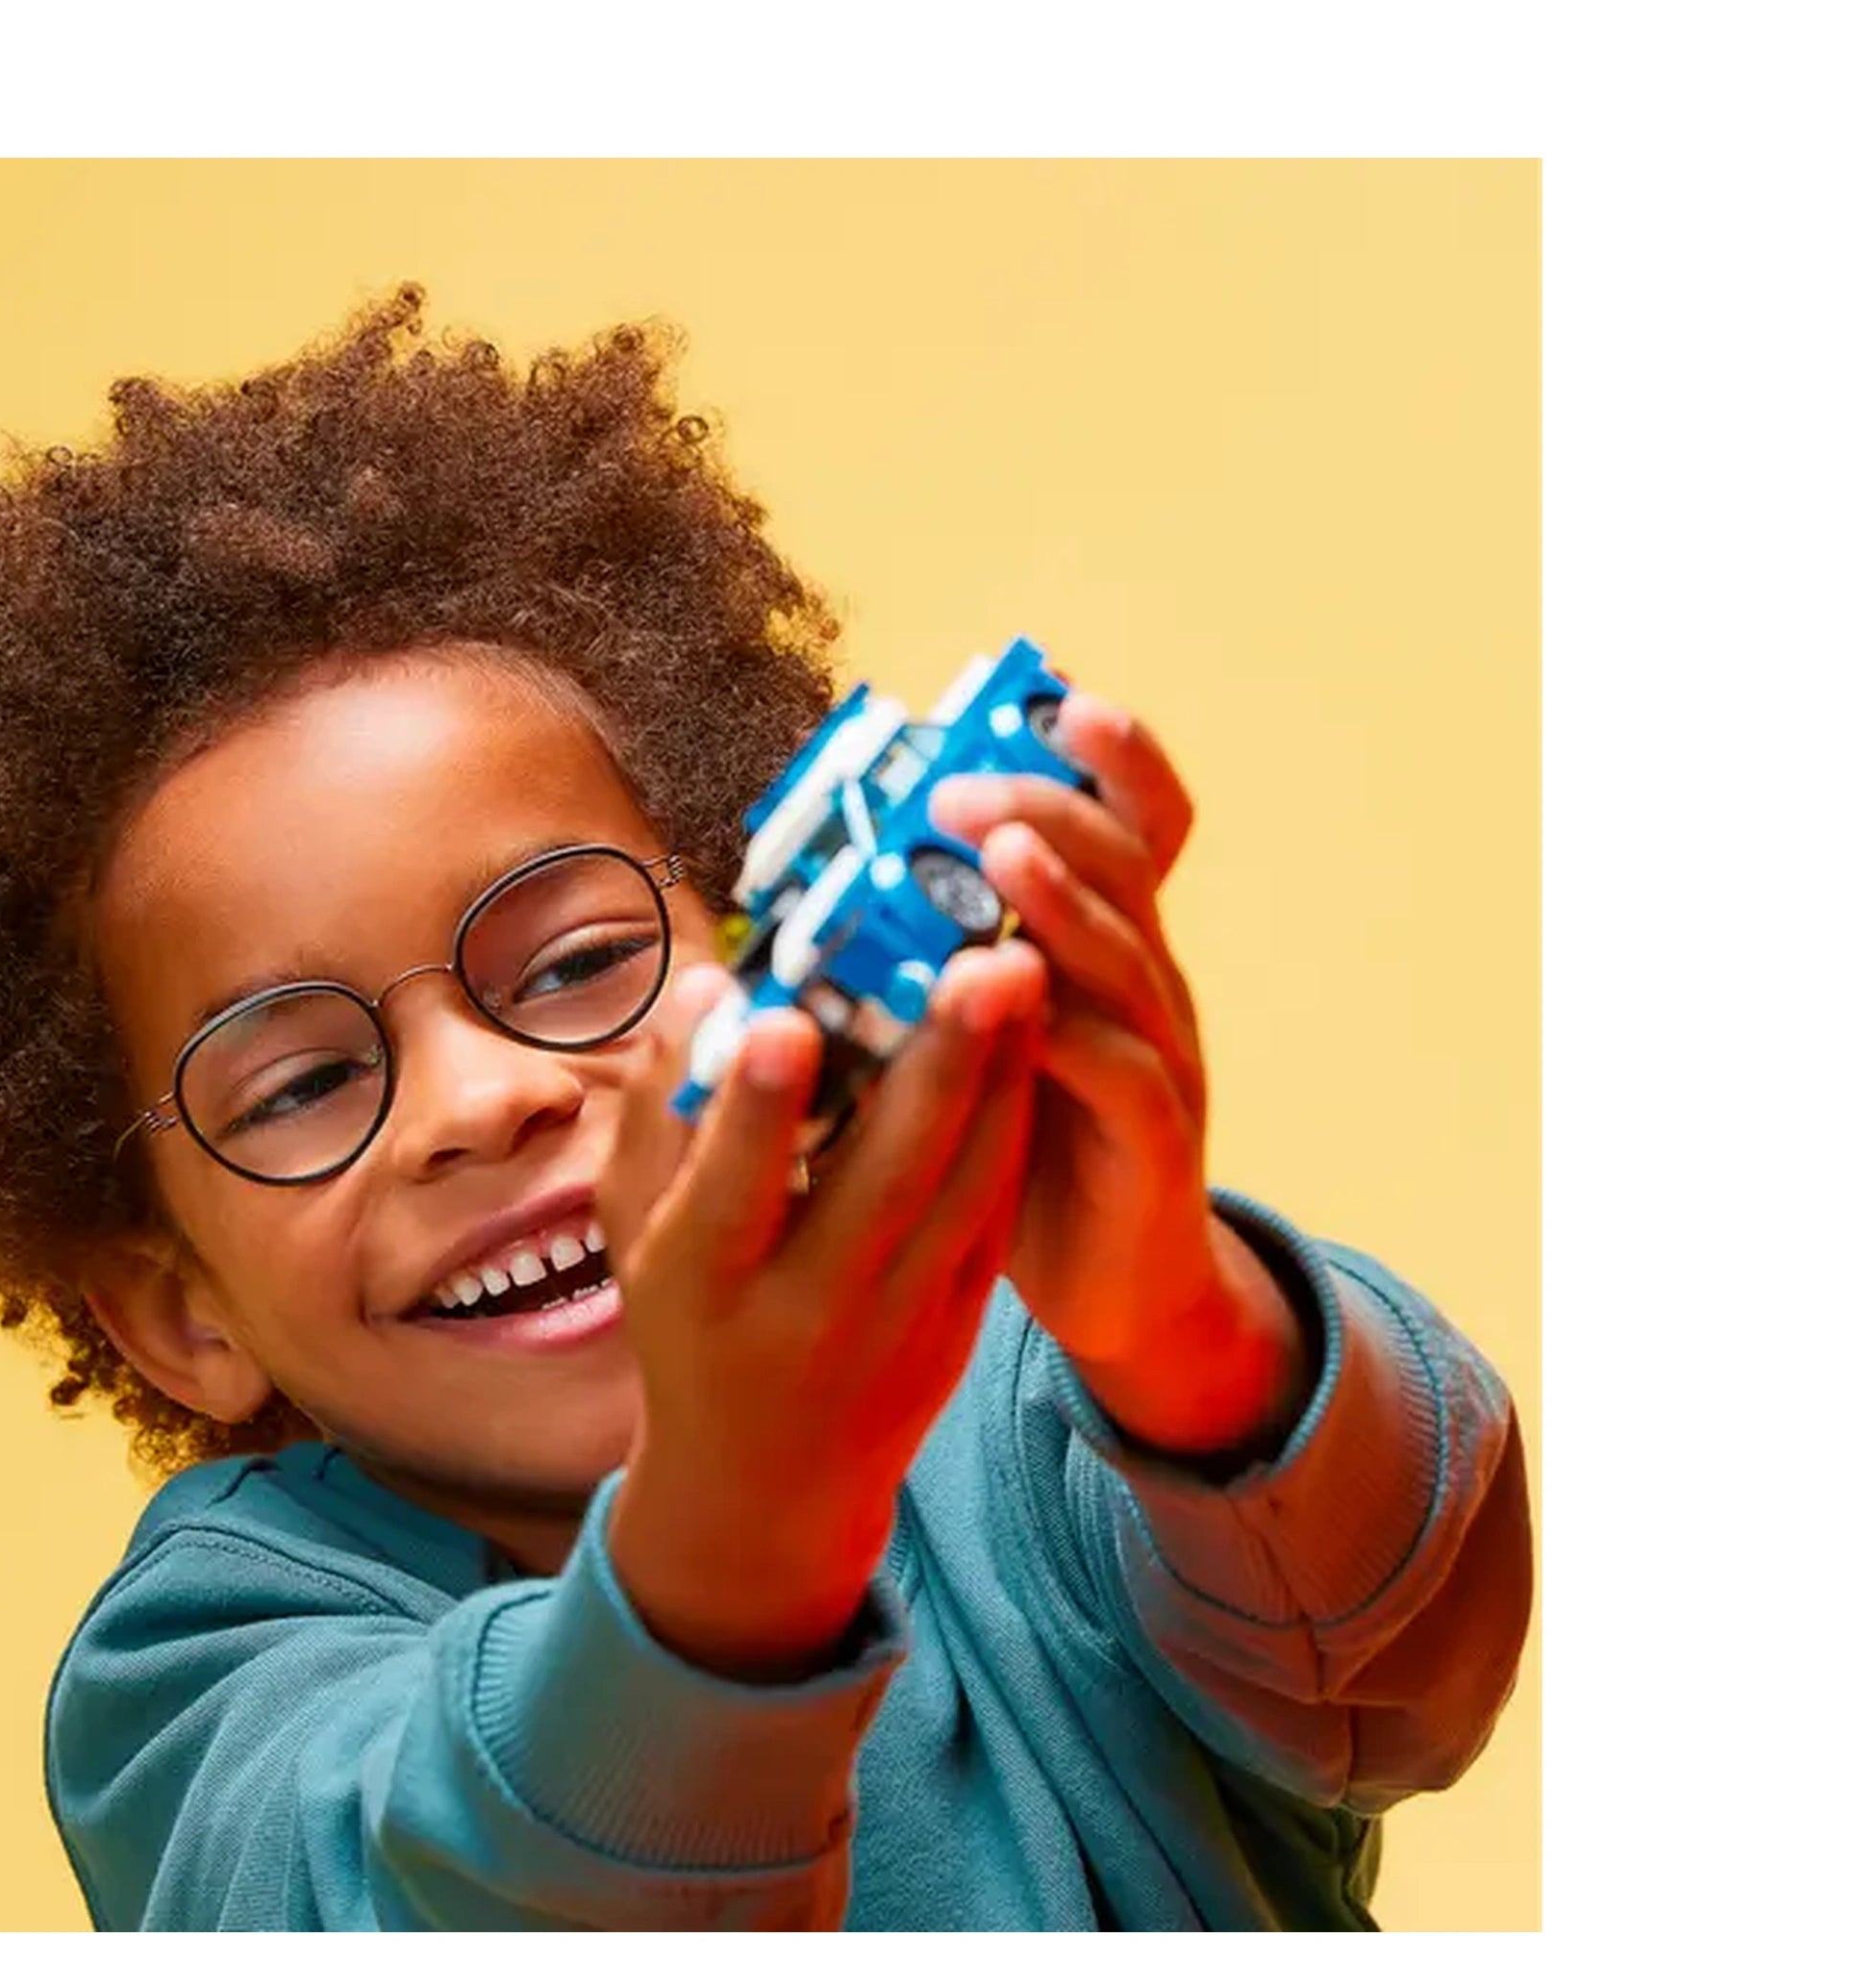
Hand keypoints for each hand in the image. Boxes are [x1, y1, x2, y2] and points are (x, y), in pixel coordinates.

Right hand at [597, 948, 1044, 1679]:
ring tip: (1026, 970)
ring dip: (1001, 1078)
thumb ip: (662, 1110)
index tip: (787, 1019)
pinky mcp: (959, 1324)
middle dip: (938, 1063)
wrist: (767, 1487)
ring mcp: (896, 1321)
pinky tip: (1032, 1043)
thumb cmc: (686, 1320)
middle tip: (984, 959)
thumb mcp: (635, 1229)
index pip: (733, 1190)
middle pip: (884, 1179)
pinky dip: (1013, 1127)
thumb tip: (709, 985)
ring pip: (963, 1189)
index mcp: (703, 1282)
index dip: (760, 1108)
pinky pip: (993, 1213)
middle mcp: (806, 1307)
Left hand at [931, 692, 1307, 1452]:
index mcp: (1104, 946)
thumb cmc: (1027, 1142)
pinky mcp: (1155, 1140)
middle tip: (961, 786)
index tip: (1058, 700)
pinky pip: (1118, 1072)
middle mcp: (1145, 983)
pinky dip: (1069, 1033)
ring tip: (1001, 850)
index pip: (1132, 826)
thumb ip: (937, 961)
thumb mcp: (987, 1033)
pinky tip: (1017, 1003)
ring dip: (1062, 899)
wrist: (1117, 1288)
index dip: (1111, 760)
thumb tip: (826, 886)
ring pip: (1125, 957)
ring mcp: (1162, 1057)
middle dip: (1049, 808)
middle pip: (1123, 866)